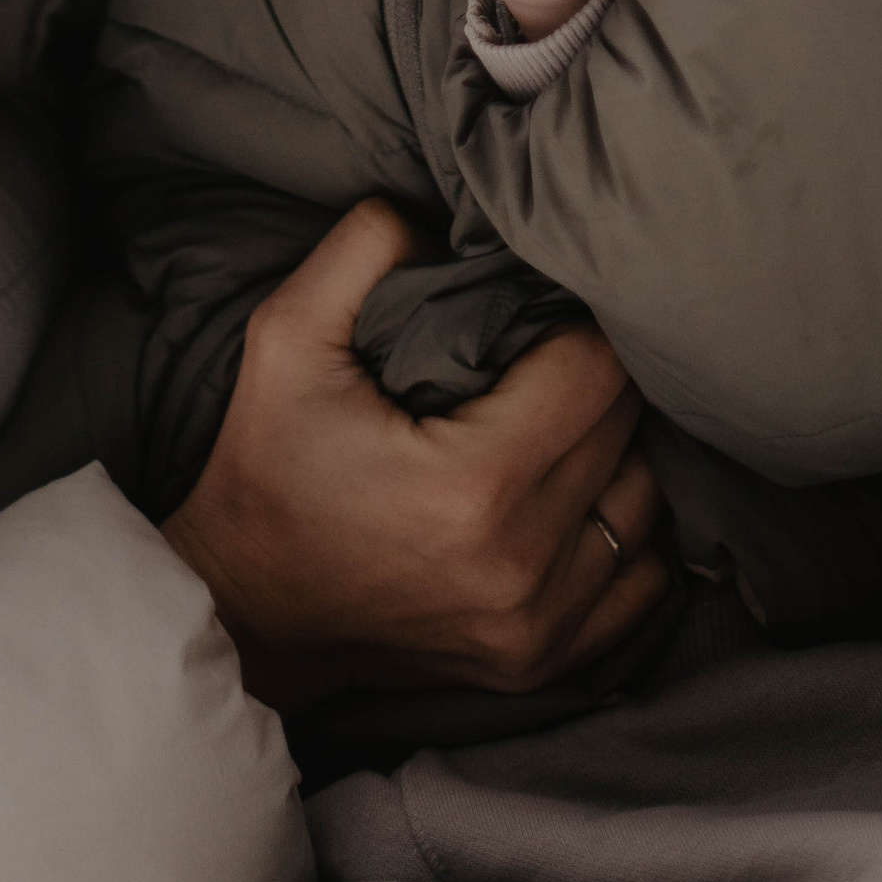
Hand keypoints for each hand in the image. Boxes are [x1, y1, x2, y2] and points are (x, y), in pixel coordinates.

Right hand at [159, 199, 667, 708]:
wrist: (238, 614)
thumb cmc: (263, 468)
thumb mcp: (286, 334)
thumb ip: (368, 246)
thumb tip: (454, 218)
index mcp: (470, 486)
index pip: (594, 368)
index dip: (571, 319)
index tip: (532, 309)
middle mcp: (520, 565)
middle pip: (624, 427)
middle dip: (591, 374)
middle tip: (540, 351)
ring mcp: (537, 627)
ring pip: (644, 497)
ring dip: (612, 446)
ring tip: (554, 415)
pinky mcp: (541, 662)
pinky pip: (642, 577)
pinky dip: (622, 526)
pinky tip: (574, 489)